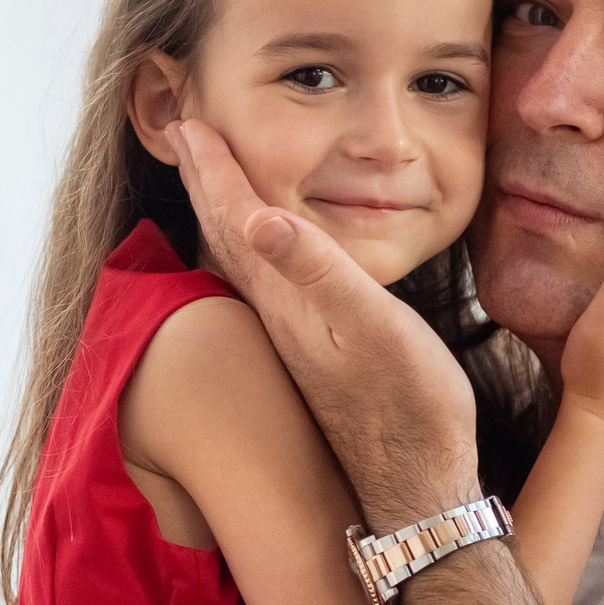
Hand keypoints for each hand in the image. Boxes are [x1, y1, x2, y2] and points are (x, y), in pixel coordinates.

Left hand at [170, 118, 479, 526]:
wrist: (417, 486)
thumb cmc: (408, 406)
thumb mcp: (371, 328)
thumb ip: (317, 269)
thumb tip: (259, 217)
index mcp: (285, 299)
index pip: (235, 217)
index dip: (213, 166)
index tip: (187, 118)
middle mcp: (278, 316)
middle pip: (227, 233)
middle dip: (207, 178)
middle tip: (186, 130)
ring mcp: (295, 337)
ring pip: (243, 259)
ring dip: (226, 210)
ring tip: (215, 176)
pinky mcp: (316, 353)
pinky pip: (268, 281)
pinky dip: (258, 247)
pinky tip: (270, 252)